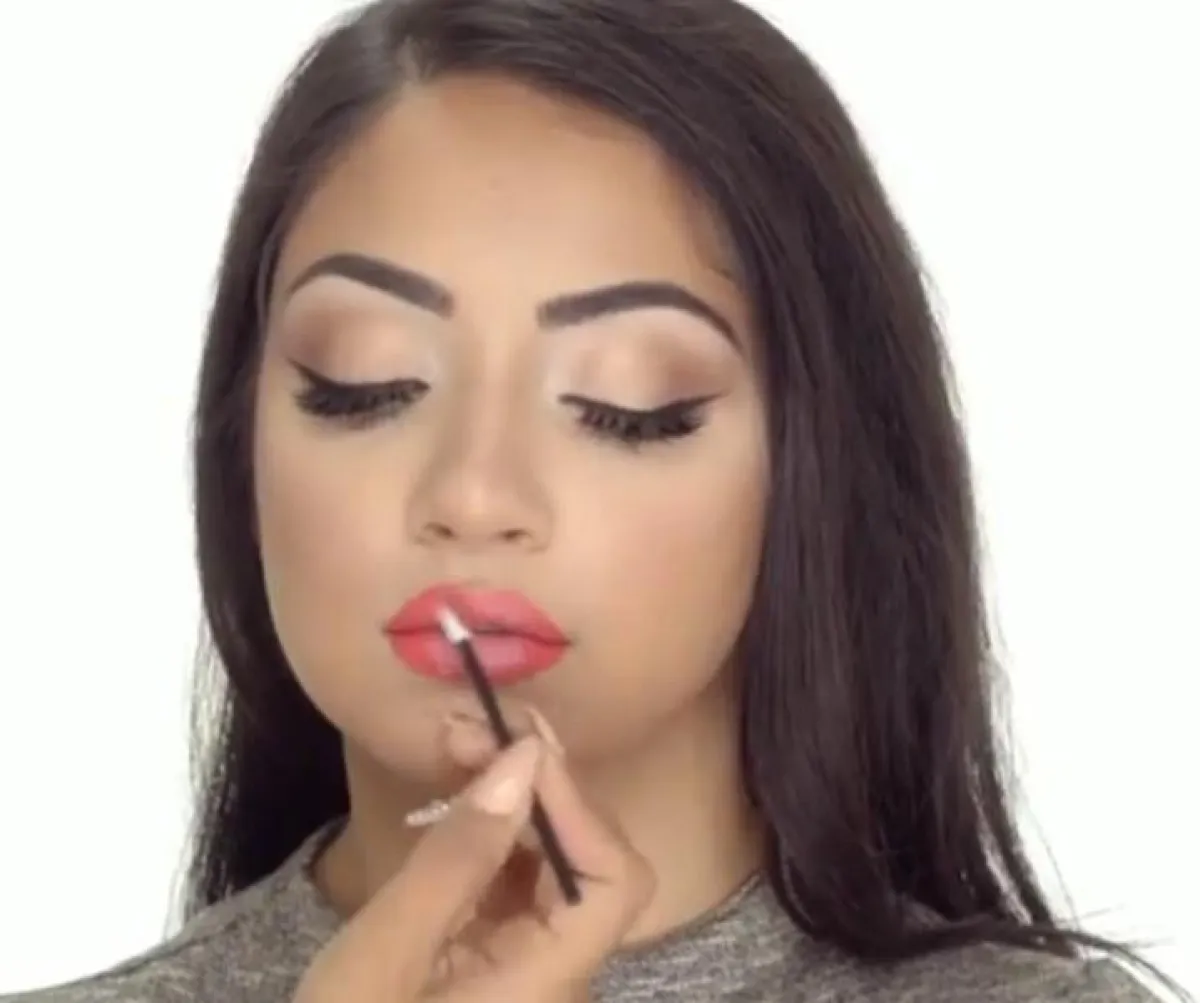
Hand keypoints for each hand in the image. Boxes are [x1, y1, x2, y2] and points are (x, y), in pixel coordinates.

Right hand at [292, 718, 654, 1001]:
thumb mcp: (385, 953)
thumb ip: (457, 856)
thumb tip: (523, 760)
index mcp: (546, 985)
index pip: (615, 883)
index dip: (578, 807)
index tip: (519, 748)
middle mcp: (560, 974)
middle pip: (591, 861)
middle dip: (539, 787)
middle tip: (470, 732)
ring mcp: (533, 965)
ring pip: (554, 862)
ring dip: (514, 799)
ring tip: (457, 747)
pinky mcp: (501, 955)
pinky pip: (518, 880)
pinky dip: (492, 832)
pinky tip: (452, 799)